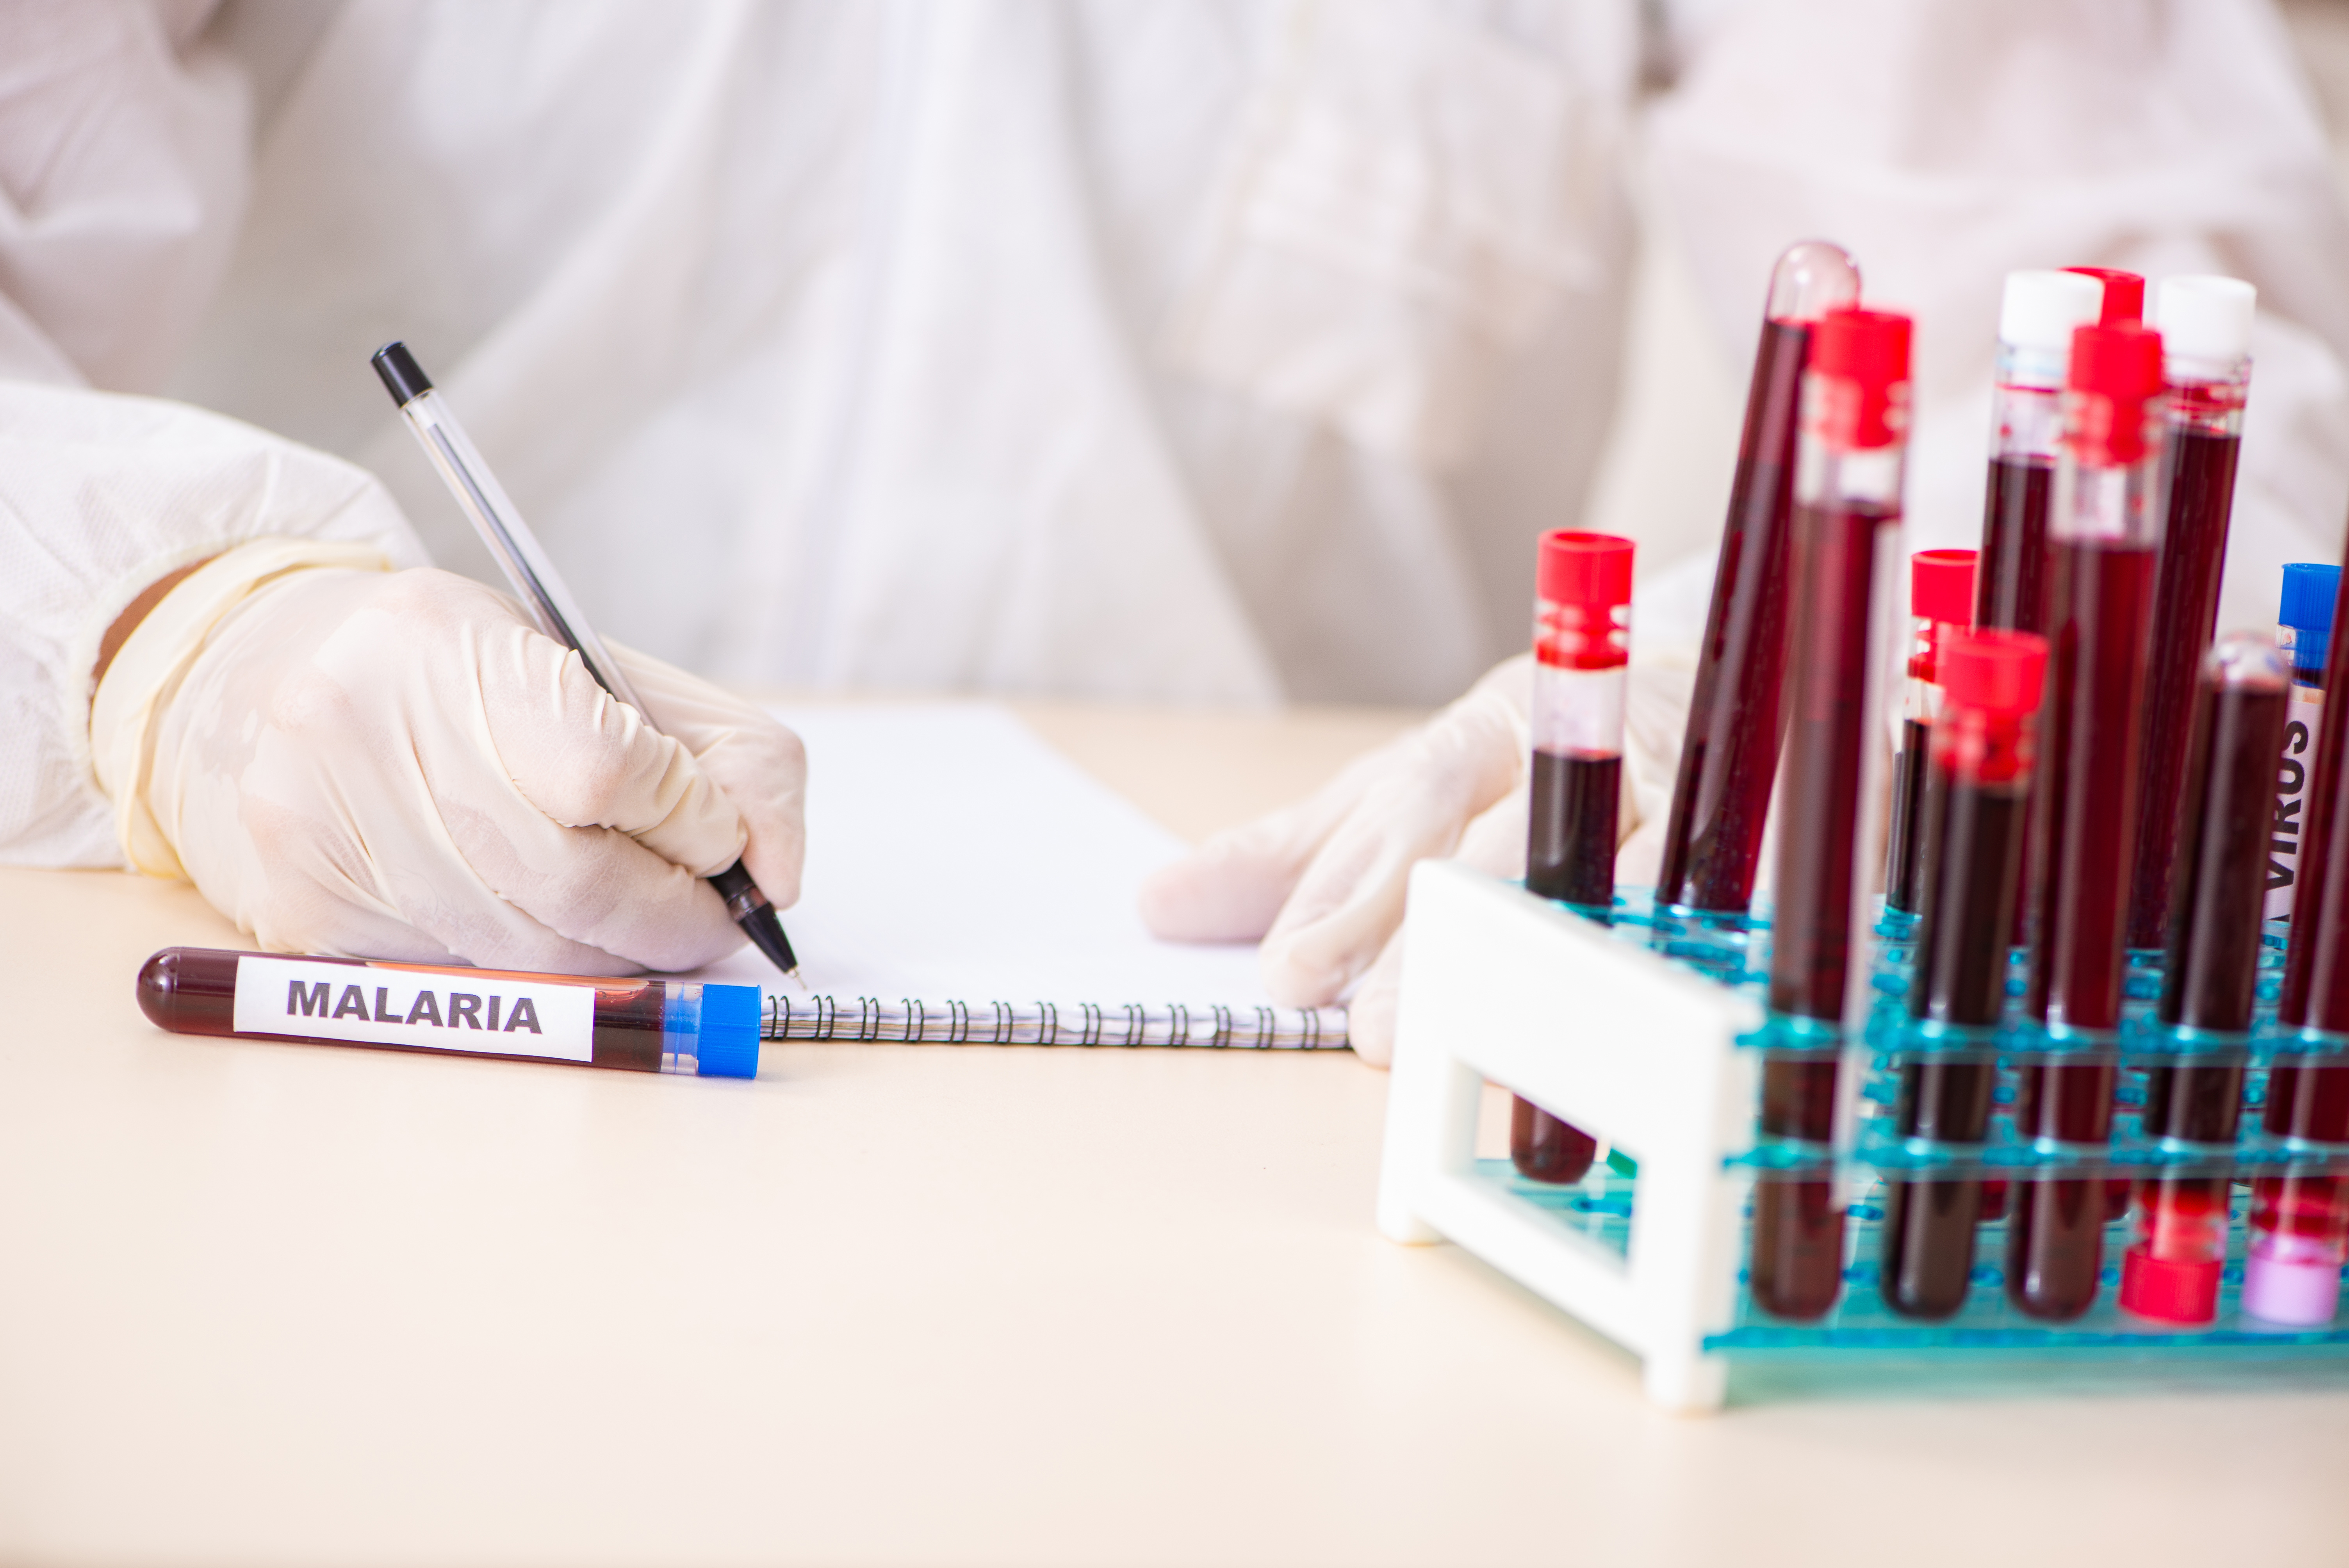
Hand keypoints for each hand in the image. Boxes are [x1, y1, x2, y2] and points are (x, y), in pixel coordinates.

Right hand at [139, 566, 804, 972]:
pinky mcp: (305, 913)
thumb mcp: (601, 669)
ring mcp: (320, 829)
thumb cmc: (463, 673)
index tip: (718, 839)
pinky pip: (466, 975)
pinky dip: (533, 964)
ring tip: (642, 925)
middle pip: (575, 881)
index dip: (689, 822)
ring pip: (528, 948)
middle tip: (713, 921)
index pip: (609, 769)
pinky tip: (541, 922)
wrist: (269, 674)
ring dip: (615, 954)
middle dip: (674, 918)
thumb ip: (728, 757)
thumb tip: (778, 875)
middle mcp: (361, 730)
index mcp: (442, 641)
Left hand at [1139, 653, 1688, 1064]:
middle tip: (1371, 1029)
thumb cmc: (1502, 769)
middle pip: (1500, 842)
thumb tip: (1156, 904)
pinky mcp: (1742, 834)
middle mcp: (1571, 754)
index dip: (1349, 890)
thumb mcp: (1385, 802)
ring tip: (1488, 1045)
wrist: (1672, 687)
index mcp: (1476, 738)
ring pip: (1606, 873)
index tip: (1289, 968)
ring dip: (1545, 960)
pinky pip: (1713, 895)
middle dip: (1434, 938)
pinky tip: (1637, 1017)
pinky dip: (1675, 951)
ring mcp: (1664, 795)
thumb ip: (1288, 857)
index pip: (1405, 808)